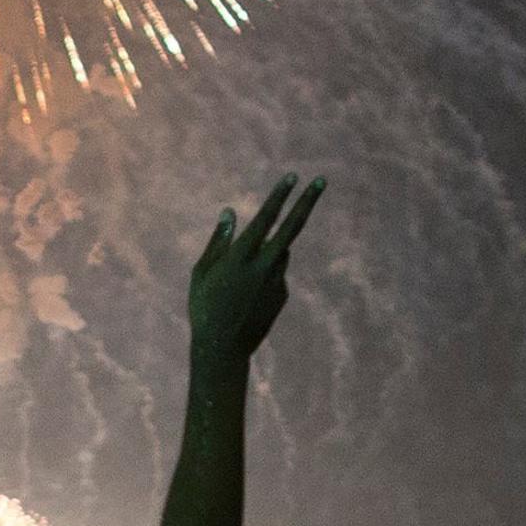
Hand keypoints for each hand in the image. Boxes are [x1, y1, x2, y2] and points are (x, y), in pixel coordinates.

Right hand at [188, 176, 324, 373]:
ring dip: (267, 253)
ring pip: (280, 253)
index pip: (265, 218)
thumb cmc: (204, 307)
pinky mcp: (282, 295)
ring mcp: (277, 281)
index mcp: (241, 257)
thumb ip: (219, 241)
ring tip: (239, 284)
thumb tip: (230, 212)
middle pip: (292, 227)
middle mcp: (264, 266)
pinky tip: (246, 299)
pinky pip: (275, 275)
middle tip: (322, 180)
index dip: (279, 196)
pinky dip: (264, 277)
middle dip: (307, 201)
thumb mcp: (202, 272)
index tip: (292, 176)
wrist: (223, 349)